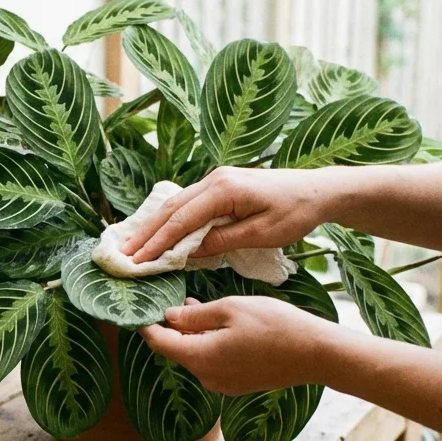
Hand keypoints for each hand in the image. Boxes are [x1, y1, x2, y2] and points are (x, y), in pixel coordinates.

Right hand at [122, 167, 333, 262]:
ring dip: (153, 227)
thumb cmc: (296, 212)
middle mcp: (214, 179)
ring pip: (175, 205)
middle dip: (145, 233)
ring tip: (132, 247)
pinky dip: (169, 221)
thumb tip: (189, 252)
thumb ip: (223, 241)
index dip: (158, 242)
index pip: (181, 219)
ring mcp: (216, 180)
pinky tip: (157, 234)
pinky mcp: (220, 186)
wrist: (318, 190)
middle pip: (170, 208)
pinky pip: (187, 204)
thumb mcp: (262, 234)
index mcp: (224, 189)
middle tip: (122, 256)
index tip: (138, 261)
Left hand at [138, 297, 338, 394]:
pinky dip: (209, 344)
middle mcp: (206, 377)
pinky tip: (220, 326)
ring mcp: (223, 384)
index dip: (146, 325)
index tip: (139, 309)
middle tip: (174, 299)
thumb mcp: (230, 309)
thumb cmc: (275, 326)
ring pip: (195, 356)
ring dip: (192, 333)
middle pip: (176, 350)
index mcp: (199, 358)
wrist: (316, 354)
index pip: (158, 342)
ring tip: (198, 306)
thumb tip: (169, 317)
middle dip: (172, 326)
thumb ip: (194, 315)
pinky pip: (213, 363)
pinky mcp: (238, 384)